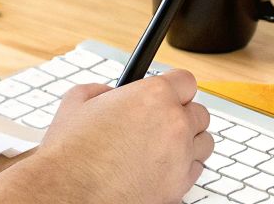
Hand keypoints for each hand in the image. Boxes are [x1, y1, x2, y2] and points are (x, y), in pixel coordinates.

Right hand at [0, 70, 211, 203]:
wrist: (68, 194)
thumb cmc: (71, 153)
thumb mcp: (79, 100)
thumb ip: (104, 90)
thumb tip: (113, 93)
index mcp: (153, 96)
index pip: (187, 81)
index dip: (175, 87)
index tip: (170, 94)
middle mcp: (173, 123)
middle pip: (200, 112)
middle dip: (183, 115)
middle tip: (162, 123)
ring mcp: (180, 156)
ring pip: (204, 142)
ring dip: (189, 141)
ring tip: (165, 146)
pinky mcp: (179, 186)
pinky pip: (196, 170)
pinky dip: (184, 167)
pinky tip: (163, 166)